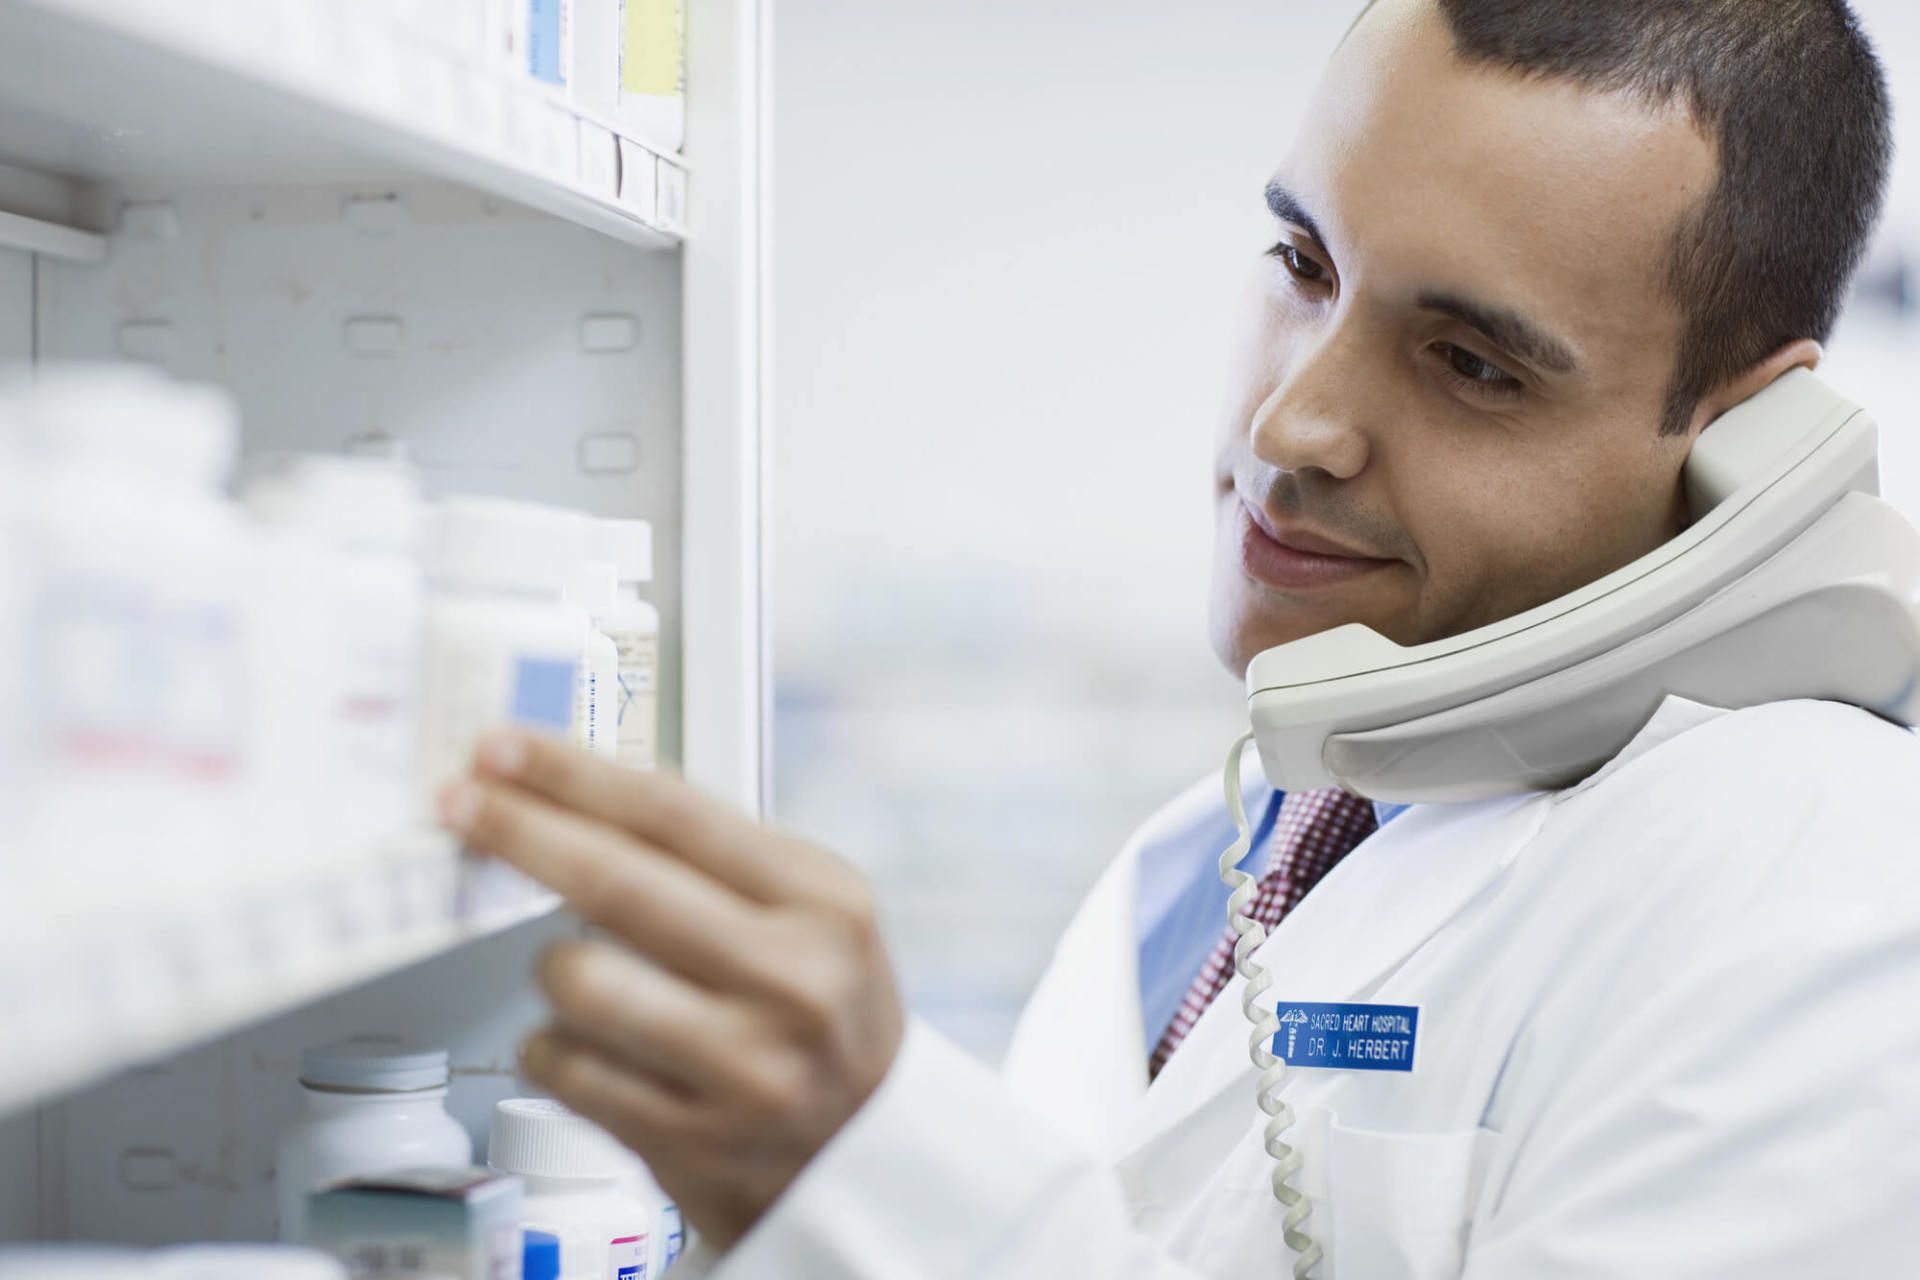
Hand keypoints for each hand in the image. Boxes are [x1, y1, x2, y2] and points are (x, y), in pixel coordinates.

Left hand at [437, 730, 905, 1249]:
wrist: (868, 1157)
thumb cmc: (822, 1018)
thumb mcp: (814, 917)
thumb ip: (719, 856)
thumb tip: (583, 790)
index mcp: (825, 904)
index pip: (675, 813)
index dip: (573, 774)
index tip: (506, 749)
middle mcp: (793, 980)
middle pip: (616, 881)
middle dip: (517, 831)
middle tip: (459, 802)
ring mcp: (743, 1066)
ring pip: (577, 980)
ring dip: (550, 967)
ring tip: (579, 974)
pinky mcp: (690, 1140)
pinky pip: (564, 1067)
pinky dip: (550, 1044)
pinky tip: (581, 1041)